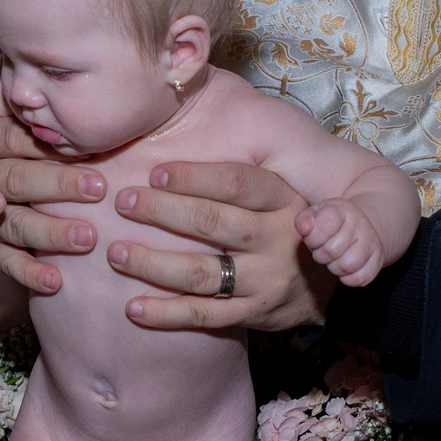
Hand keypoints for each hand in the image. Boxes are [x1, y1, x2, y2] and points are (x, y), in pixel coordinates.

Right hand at [0, 113, 105, 294]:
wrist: (37, 191)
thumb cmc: (57, 153)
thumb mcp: (53, 132)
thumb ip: (67, 129)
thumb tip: (109, 125)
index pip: (14, 138)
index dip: (50, 145)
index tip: (90, 150)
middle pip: (16, 179)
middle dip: (58, 185)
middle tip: (98, 189)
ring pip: (13, 223)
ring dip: (51, 232)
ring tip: (87, 238)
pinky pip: (7, 261)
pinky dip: (30, 272)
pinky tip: (56, 281)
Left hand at [108, 161, 328, 331]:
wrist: (324, 289)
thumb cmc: (284, 228)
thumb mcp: (280, 194)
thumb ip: (241, 173)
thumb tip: (187, 126)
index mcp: (284, 200)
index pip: (236, 182)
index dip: (192, 176)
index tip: (154, 173)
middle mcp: (278, 239)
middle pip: (213, 223)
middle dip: (161, 211)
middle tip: (122, 202)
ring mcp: (266, 281)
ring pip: (201, 273)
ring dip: (152, 263)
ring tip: (116, 253)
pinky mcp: (253, 315)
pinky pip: (203, 315)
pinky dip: (165, 314)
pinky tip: (132, 307)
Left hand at [299, 198, 384, 285]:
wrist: (360, 227)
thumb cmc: (330, 224)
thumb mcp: (315, 215)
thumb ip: (304, 219)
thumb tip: (305, 228)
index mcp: (341, 209)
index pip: (322, 227)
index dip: (312, 239)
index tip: (314, 239)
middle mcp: (359, 223)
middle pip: (331, 251)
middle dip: (320, 255)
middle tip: (323, 250)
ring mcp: (371, 241)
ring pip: (347, 266)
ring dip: (334, 267)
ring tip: (334, 259)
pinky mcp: (378, 259)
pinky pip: (360, 278)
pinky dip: (348, 278)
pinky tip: (346, 269)